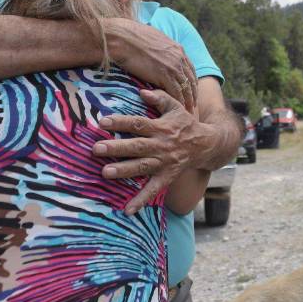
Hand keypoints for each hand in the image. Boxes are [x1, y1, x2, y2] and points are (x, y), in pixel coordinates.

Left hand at [93, 88, 218, 213]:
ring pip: (142, 167)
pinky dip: (141, 200)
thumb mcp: (176, 106)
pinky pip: (153, 190)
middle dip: (116, 147)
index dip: (121, 122)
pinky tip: (127, 210)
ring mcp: (164, 163)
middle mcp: (161, 145)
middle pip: (136, 146)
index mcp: (161, 127)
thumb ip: (159, 98)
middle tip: (96, 149)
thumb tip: (141, 92)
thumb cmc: (186, 123)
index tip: (102, 121)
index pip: (138, 123)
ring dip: (124, 170)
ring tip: (105, 173)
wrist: (206, 145)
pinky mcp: (167, 177)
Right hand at [102, 18, 197, 110]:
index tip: (190, 91)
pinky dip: (178, 103)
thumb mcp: (153, 39)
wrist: (122, 38)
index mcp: (177, 48)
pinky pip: (176, 93)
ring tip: (187, 112)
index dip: (190, 82)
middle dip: (192, 94)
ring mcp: (173, 66)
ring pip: (186, 89)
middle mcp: (179, 58)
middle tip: (192, 106)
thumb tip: (155, 52)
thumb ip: (160, 49)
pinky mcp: (164, 75)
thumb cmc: (131, 37)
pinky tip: (177, 110)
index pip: (190, 69)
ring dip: (188, 101)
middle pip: (191, 80)